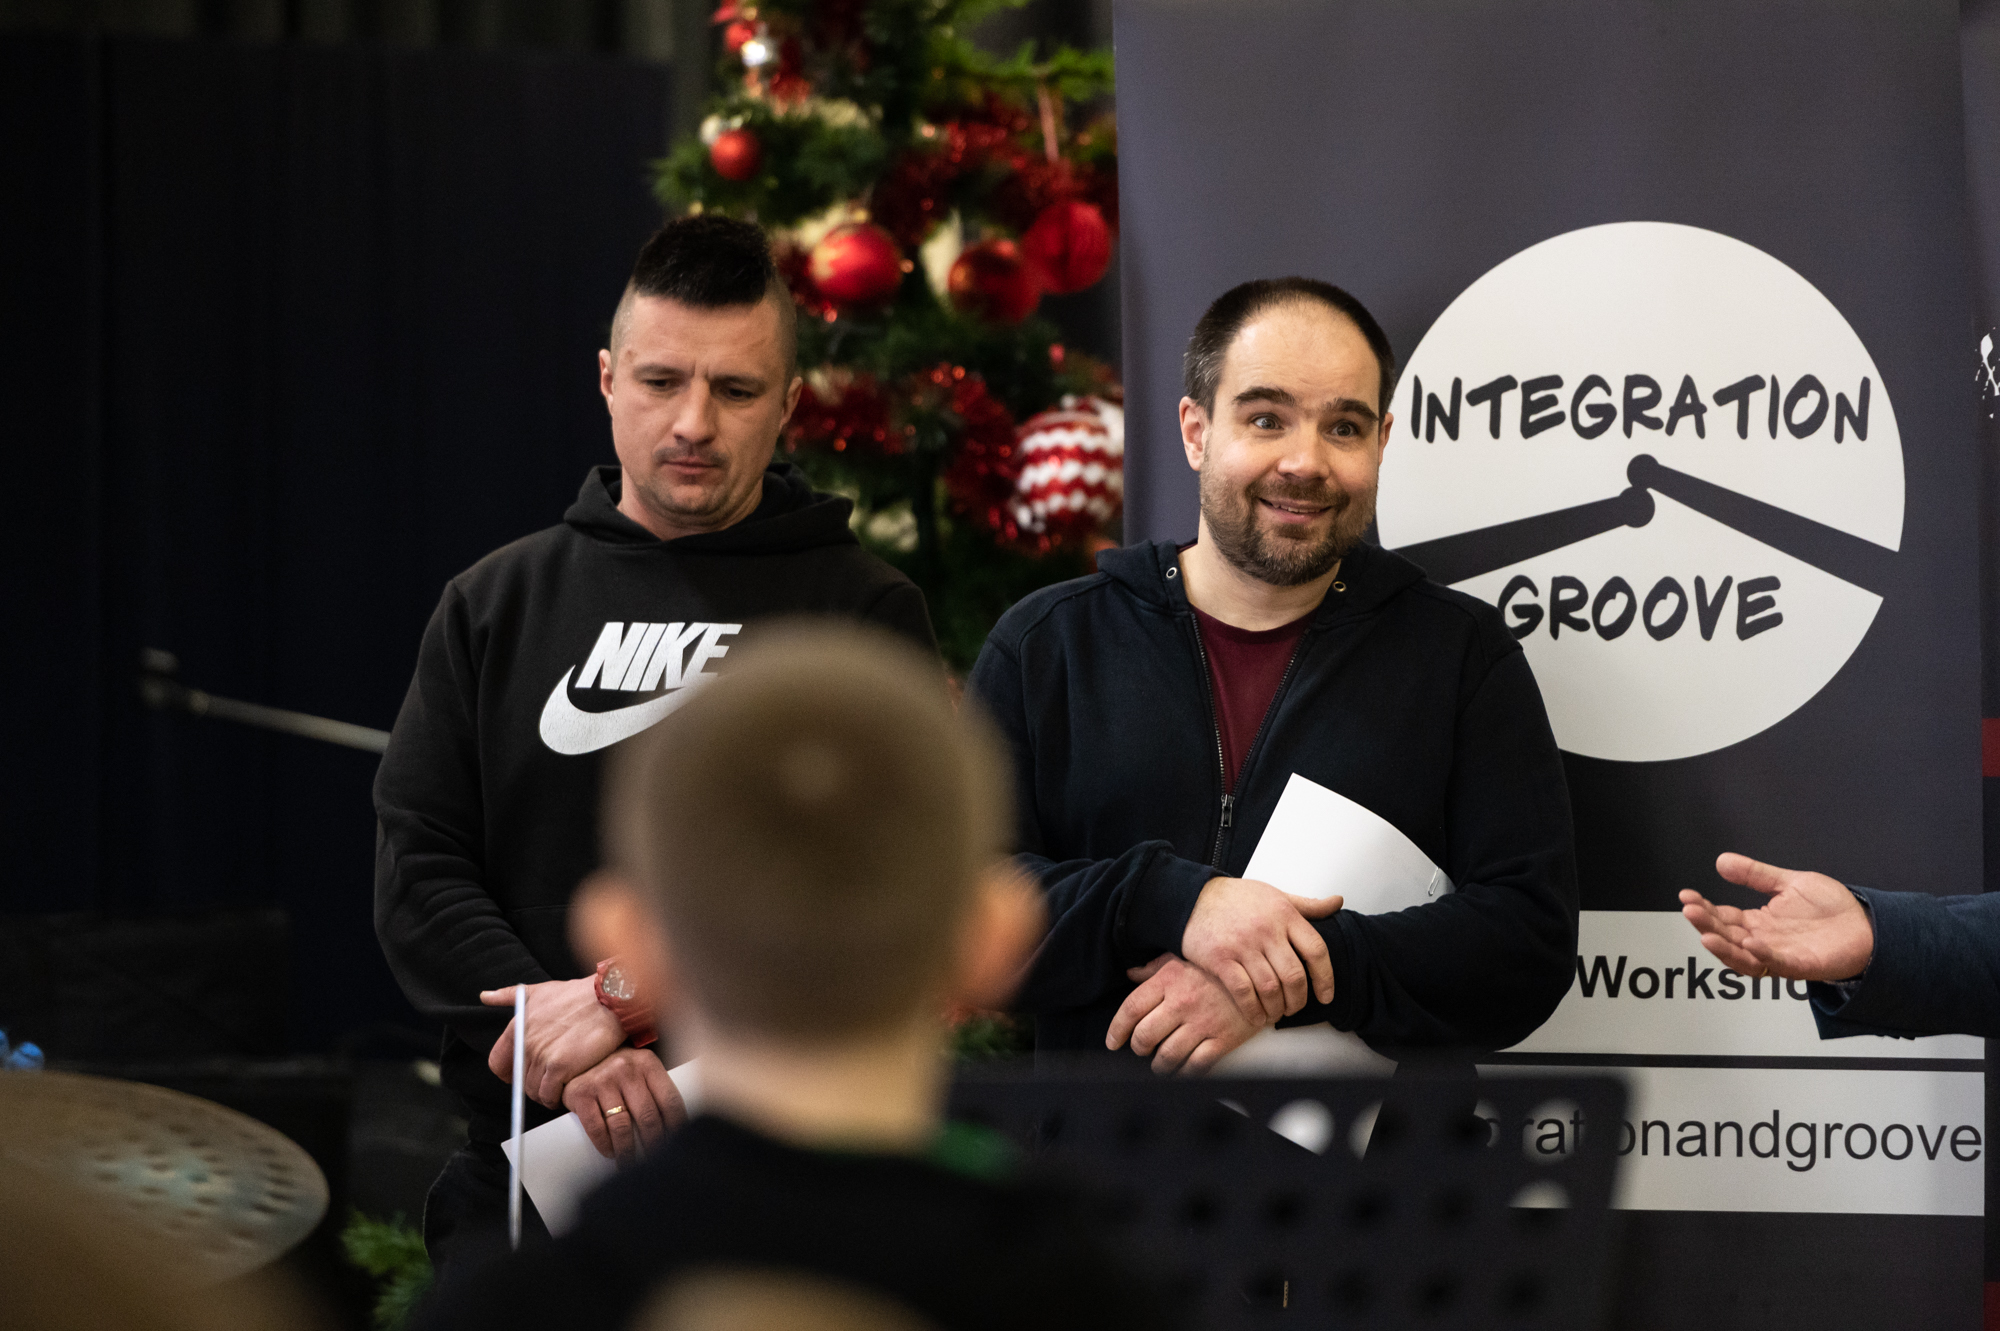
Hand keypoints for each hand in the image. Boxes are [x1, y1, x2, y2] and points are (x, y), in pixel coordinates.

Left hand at [482, 977, 626, 1108]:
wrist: (609, 1000)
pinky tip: (569, 1088)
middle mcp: (526, 1043)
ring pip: (534, 1091)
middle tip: (552, 1079)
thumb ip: (509, 995)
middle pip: (520, 1081)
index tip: (522, 1075)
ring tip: (562, 1085)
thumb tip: (484, 996)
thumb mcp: (541, 990)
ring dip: (547, 1093)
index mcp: (518, 1026)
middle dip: (535, 1083)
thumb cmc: (578, 994)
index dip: (509, 1074)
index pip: (498, 1063)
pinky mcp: (561, 1068)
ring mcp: (543, 1056)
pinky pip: (550, 1095)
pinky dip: (558, 1098)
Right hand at [561, 1047, 685, 1161]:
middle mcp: (626, 1068)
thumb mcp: (639, 1070)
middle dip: (653, 1144)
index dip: (677, 1126)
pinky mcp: (581, 1093)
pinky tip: (610, 1153)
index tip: (677, 1144)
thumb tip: (675, 1127)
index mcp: (647, 1063)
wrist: (579, 1058)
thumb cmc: (616, 1070)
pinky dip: (605, 1145)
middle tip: (655, 1160)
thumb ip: (655, 1090)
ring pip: (622, 1126)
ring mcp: (602, 1080)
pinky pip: (596, 1127)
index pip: (670, 1100)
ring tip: (630, 1163)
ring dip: (628, 1151)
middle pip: (648, 1116)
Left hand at [1106, 953, 1263, 1074]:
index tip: (1113, 1042)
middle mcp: (1182, 1003)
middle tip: (1141, 1049)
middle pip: (1144, 1036)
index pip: (1131, 1009)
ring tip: (1160, 1064)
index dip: (1116, 1030)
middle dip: (1138, 1048)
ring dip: (1159, 1065)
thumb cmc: (1218, 965)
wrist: (1262, 973)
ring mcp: (1203, 1023)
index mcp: (1169, 980)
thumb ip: (1155, 968)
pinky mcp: (1223, 1040)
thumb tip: (1131, 974)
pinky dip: (1185, 1073)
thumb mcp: (1183, 956)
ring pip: (1167, 1056)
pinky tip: (1183, 1069)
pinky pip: (1196, 1066)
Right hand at [1181, 878, 1340, 1023]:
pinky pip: (1244, 993)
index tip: (1326, 996)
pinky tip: (1257, 1017)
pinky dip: (1253, 1011)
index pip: (1316, 950)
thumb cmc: (1236, 898)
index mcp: (1284, 914)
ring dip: (1277, 1009)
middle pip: (1294, 976)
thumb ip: (1307, 904)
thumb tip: (1337, 902)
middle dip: (1298, 1000)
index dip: (1326, 978)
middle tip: (1295, 1007)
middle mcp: (1266, 930)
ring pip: (1271, 989)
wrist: (1190, 897)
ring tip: (1276, 1013)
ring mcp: (1242, 946)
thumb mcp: (1275, 894)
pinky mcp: (1220, 960)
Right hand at [1680, 852, 1873, 982]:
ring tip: (1707, 933)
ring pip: (1742, 956)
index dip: (1703, 908)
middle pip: (1726, 936)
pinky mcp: (1800, 965)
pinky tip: (1750, 941)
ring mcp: (1780, 954)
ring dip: (1723, 946)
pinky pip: (1775, 963)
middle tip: (1690, 911)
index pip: (1723, 916)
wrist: (1869, 925)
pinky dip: (1761, 954)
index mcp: (1760, 922)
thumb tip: (1722, 861)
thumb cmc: (1834, 909)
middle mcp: (1764, 940)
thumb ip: (1755, 874)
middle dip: (1705, 924)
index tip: (1686, 897)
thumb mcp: (1789, 882)